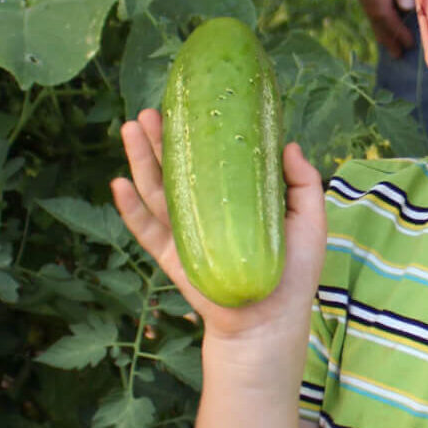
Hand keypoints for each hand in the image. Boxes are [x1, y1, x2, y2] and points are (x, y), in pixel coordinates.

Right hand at [109, 107, 327, 341]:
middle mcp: (206, 212)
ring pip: (156, 191)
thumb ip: (303, 183)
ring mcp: (186, 234)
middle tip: (148, 111)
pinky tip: (119, 183)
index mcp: (234, 199)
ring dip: (140, 160)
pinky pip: (147, 231)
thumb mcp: (309, 221)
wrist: (271, 323)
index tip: (187, 104)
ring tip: (130, 128)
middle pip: (176, 169)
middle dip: (160, 139)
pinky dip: (130, 209)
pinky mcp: (173, 259)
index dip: (197, 133)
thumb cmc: (294, 275)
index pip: (211, 159)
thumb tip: (289, 145)